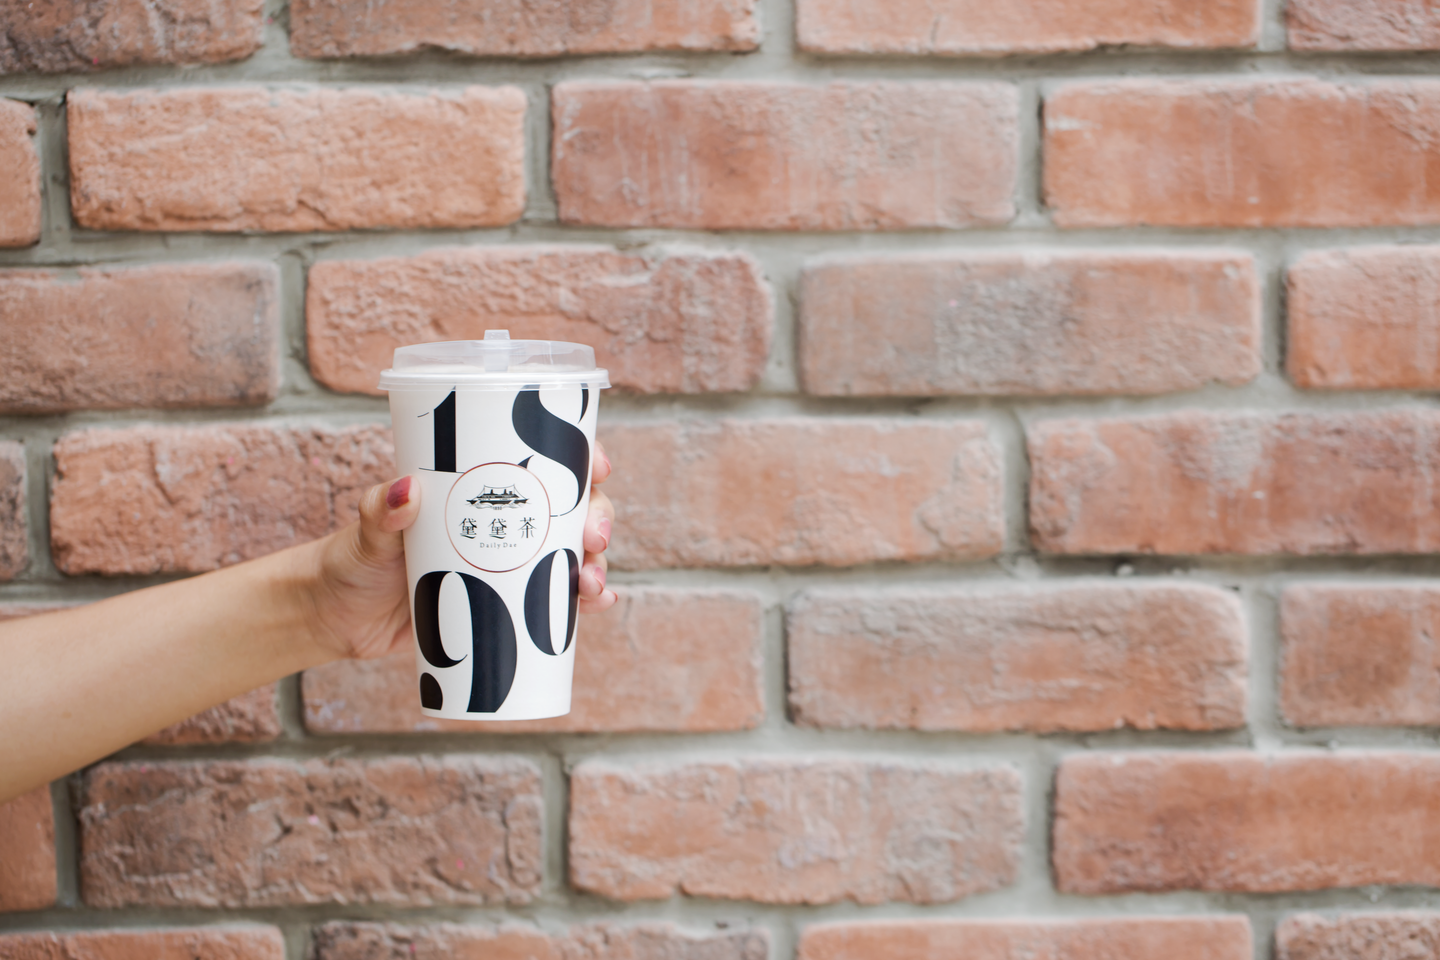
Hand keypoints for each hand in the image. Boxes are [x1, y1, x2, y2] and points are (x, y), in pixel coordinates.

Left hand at [301, 442, 616, 662]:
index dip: (580, 457)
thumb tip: (405, 489)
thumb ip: (380, 512)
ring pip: (571, 554)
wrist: (336, 621)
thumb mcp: (364, 533)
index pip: (541, 458)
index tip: (598, 467)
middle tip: (593, 538)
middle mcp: (501, 519)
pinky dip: (583, 601)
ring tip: (591, 585)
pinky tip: (597, 605)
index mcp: (476, 486)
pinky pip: (555, 599)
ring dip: (595, 565)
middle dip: (596, 517)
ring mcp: (506, 562)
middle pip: (571, 507)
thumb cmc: (350, 562)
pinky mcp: (505, 606)